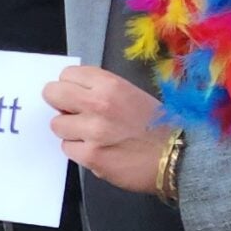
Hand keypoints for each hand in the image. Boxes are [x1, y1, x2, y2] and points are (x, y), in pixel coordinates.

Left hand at [44, 65, 169, 195]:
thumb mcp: (131, 94)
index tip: (76, 94)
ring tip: (90, 135)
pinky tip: (97, 150)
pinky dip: (78, 150)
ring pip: (57, 124)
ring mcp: (92, 131)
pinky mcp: (90, 156)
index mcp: (110, 84)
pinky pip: (66, 148)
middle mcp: (98, 103)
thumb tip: (72, 93)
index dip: (69, 85)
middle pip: (52, 93)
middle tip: (71, 112)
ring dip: (70, 130)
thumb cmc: (158, 124)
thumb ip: (101, 90)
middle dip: (59, 103)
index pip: (67, 74)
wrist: (178, 156)